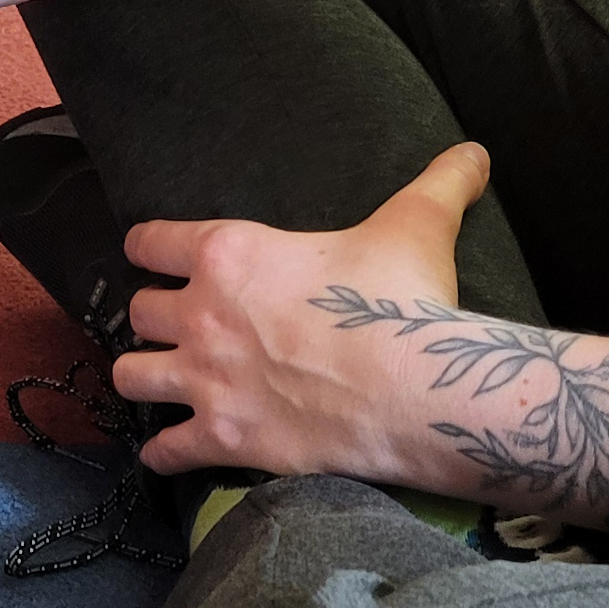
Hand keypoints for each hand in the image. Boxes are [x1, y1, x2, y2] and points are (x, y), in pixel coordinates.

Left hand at [110, 143, 484, 477]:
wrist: (415, 391)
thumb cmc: (404, 300)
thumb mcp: (418, 223)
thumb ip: (439, 182)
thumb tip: (475, 154)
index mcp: (230, 254)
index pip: (151, 241)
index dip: (149, 249)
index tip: (150, 256)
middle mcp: (203, 314)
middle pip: (140, 312)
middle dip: (156, 317)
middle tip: (180, 325)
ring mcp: (206, 381)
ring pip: (132, 376)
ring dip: (146, 376)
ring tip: (163, 380)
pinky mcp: (222, 440)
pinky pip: (165, 451)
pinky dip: (163, 453)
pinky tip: (169, 452)